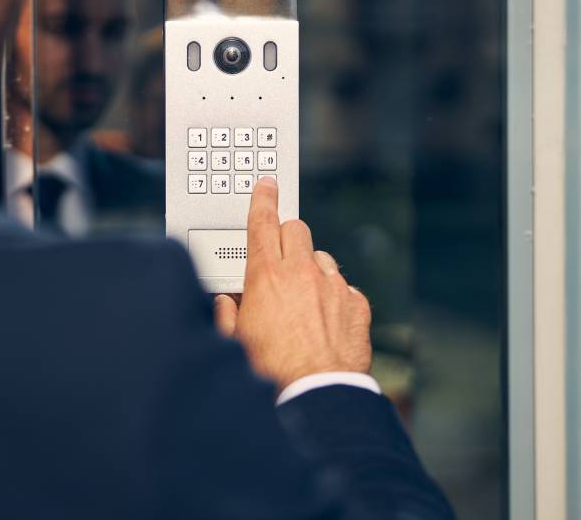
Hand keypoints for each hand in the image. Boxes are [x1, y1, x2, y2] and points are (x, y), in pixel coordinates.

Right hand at [214, 177, 372, 391]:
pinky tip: (325, 320)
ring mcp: (333, 287)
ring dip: (310, 268)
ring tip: (301, 299)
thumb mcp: (234, 342)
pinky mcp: (357, 305)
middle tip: (278, 252)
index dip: (262, 199)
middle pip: (295, 228)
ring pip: (322, 256)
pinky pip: (345, 287)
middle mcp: (301, 273)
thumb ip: (224, 314)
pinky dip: (335, 297)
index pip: (261, 222)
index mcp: (265, 276)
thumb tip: (223, 302)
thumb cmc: (272, 372)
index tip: (266, 186)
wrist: (317, 394)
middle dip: (286, 233)